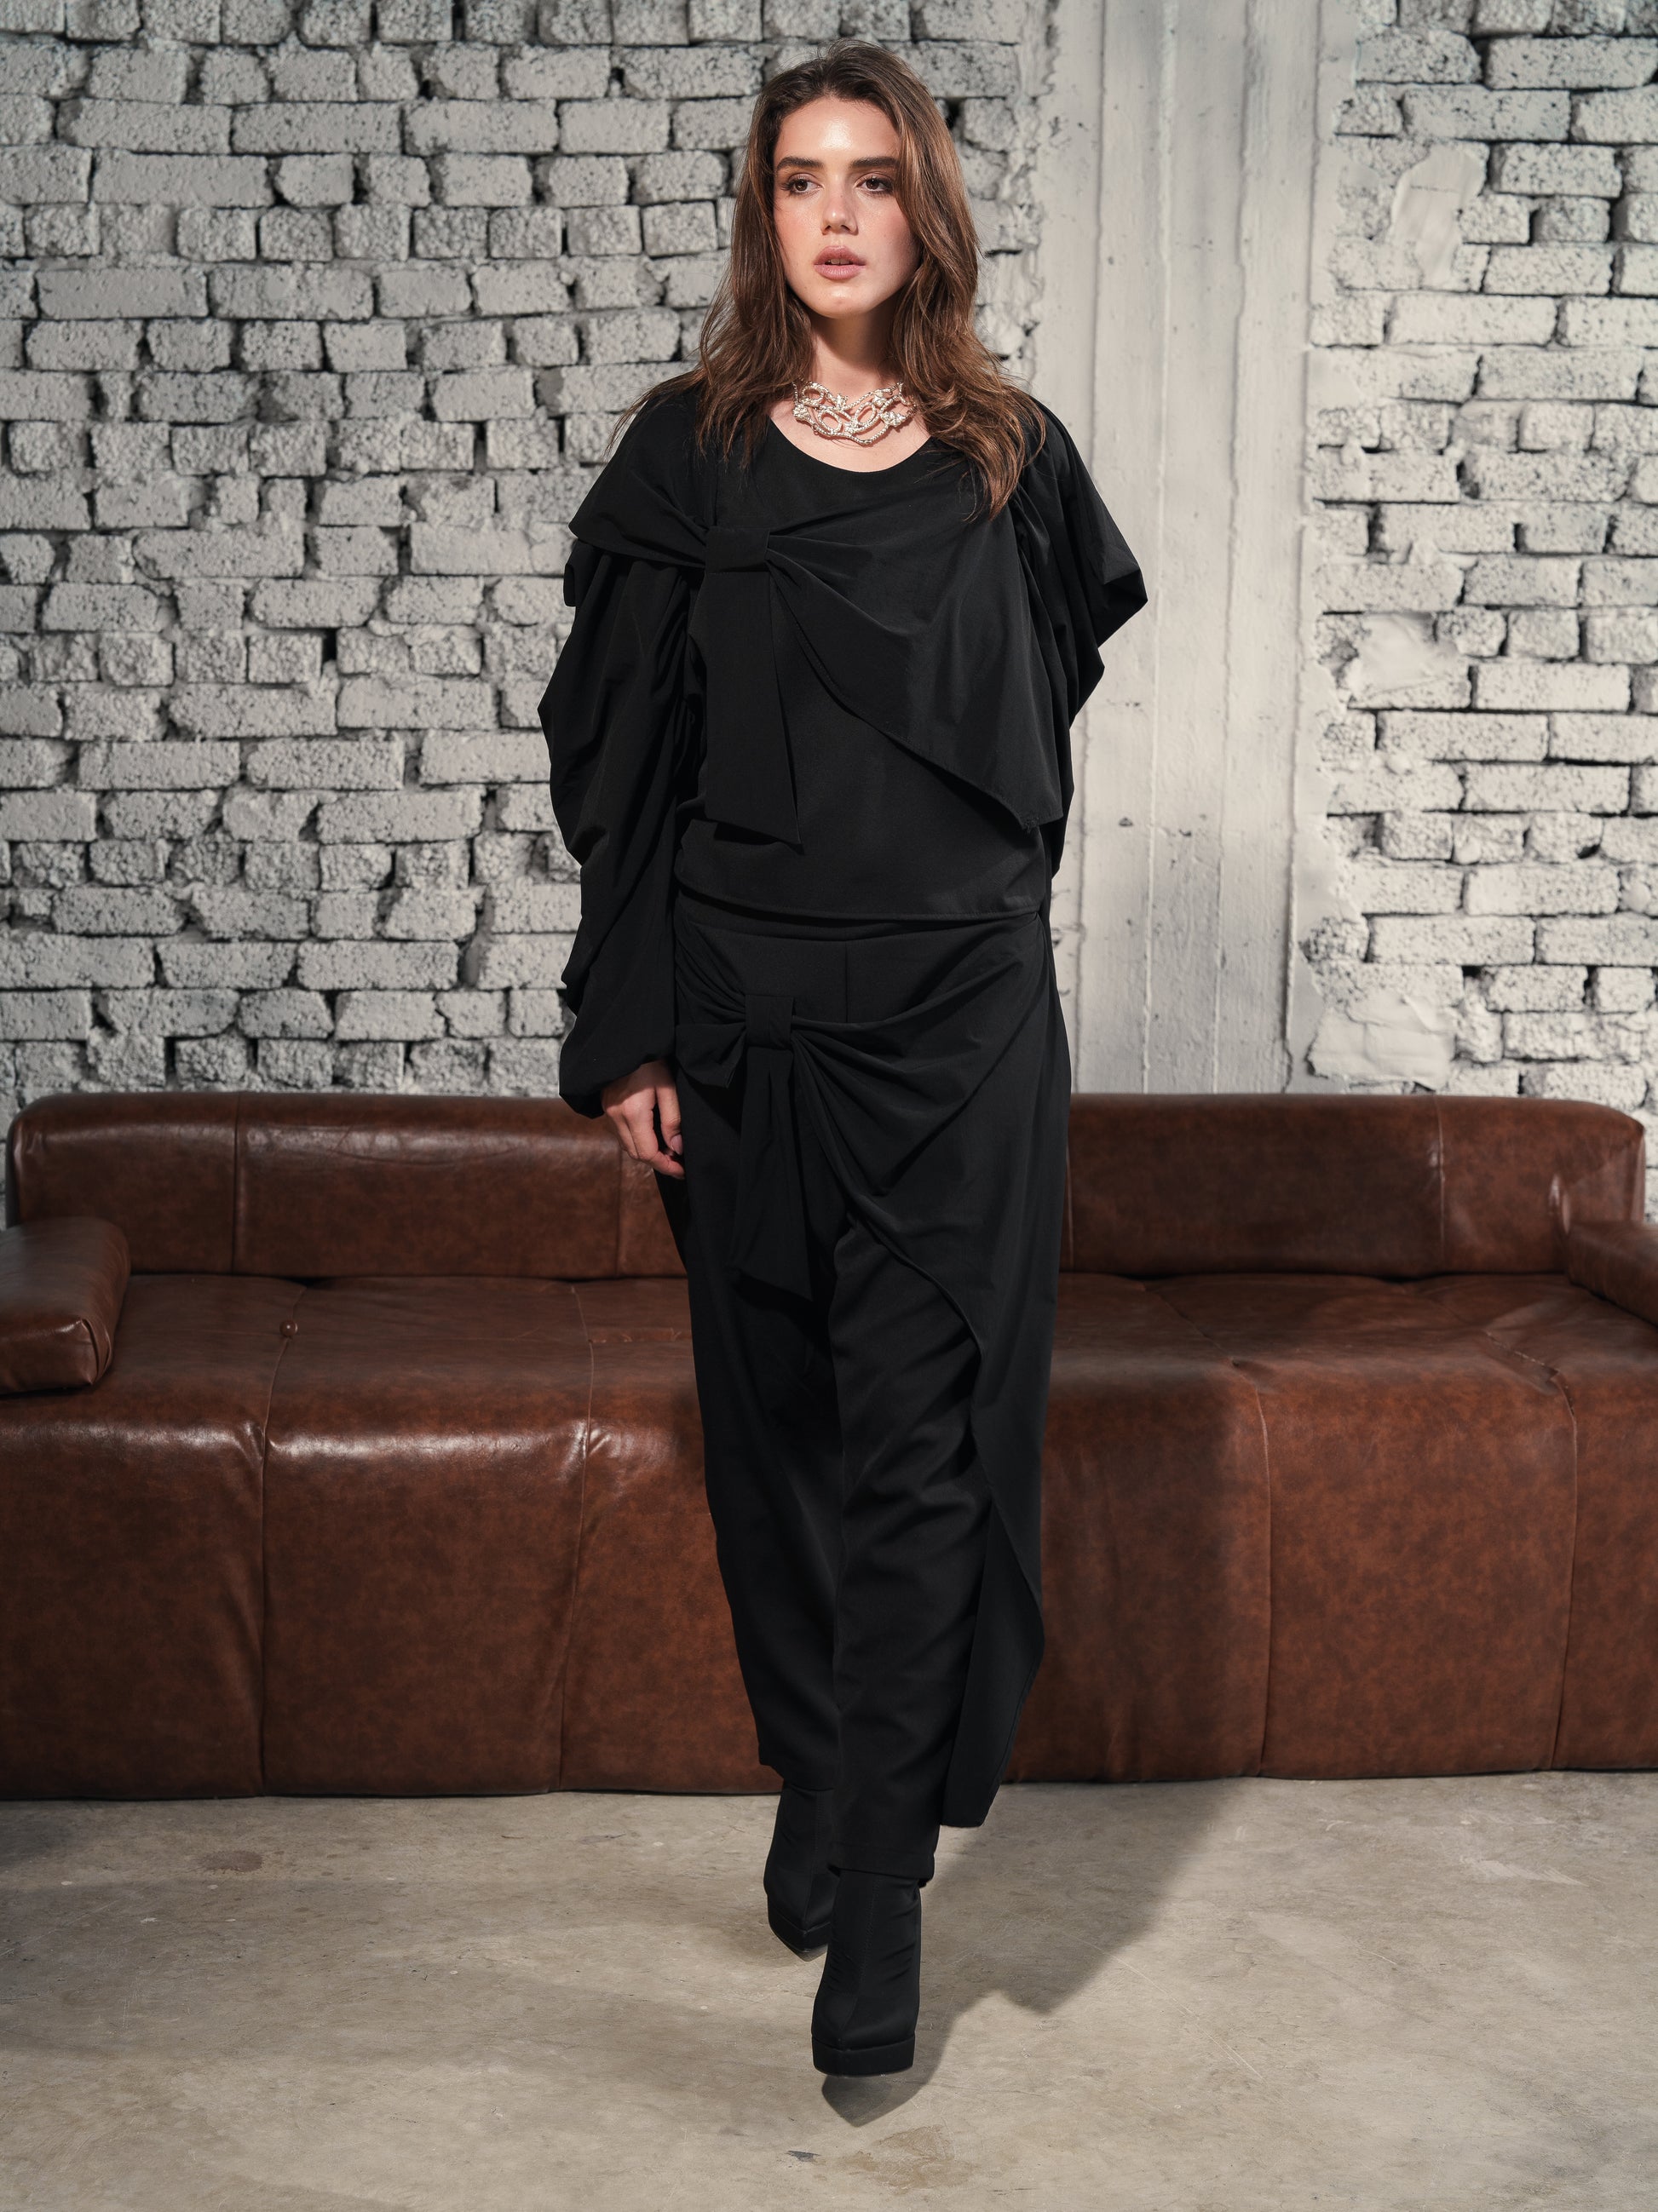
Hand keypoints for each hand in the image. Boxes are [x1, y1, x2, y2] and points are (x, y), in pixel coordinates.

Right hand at [601, 1059, 684, 1178]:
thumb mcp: (668, 1087)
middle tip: (678, 1163)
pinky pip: (621, 1134)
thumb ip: (673, 1120)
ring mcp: (608, 1112)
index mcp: (632, 1112)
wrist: (625, 1039)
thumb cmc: (650, 1060)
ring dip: (647, 1152)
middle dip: (658, 1162)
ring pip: (627, 1146)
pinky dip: (637, 1140)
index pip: (648, 1153)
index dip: (666, 1166)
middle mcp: (616, 1116)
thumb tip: (677, 1148)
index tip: (682, 1170)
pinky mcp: (607, 1107)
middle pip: (636, 1154)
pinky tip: (653, 1135)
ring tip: (669, 1150)